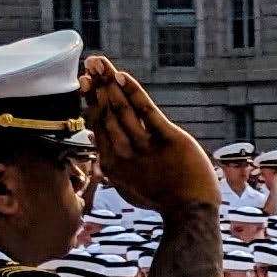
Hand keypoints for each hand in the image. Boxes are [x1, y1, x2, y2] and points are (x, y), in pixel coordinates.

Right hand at [82, 55, 218, 211]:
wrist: (190, 213)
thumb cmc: (162, 199)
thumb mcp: (129, 184)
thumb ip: (112, 163)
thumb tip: (97, 139)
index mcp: (111, 164)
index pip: (98, 125)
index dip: (91, 101)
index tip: (85, 82)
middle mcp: (124, 153)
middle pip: (107, 113)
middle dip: (97, 86)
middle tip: (90, 63)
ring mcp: (146, 147)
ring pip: (122, 110)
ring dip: (110, 84)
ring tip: (101, 65)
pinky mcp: (170, 140)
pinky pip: (147, 112)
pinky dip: (133, 92)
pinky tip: (122, 76)